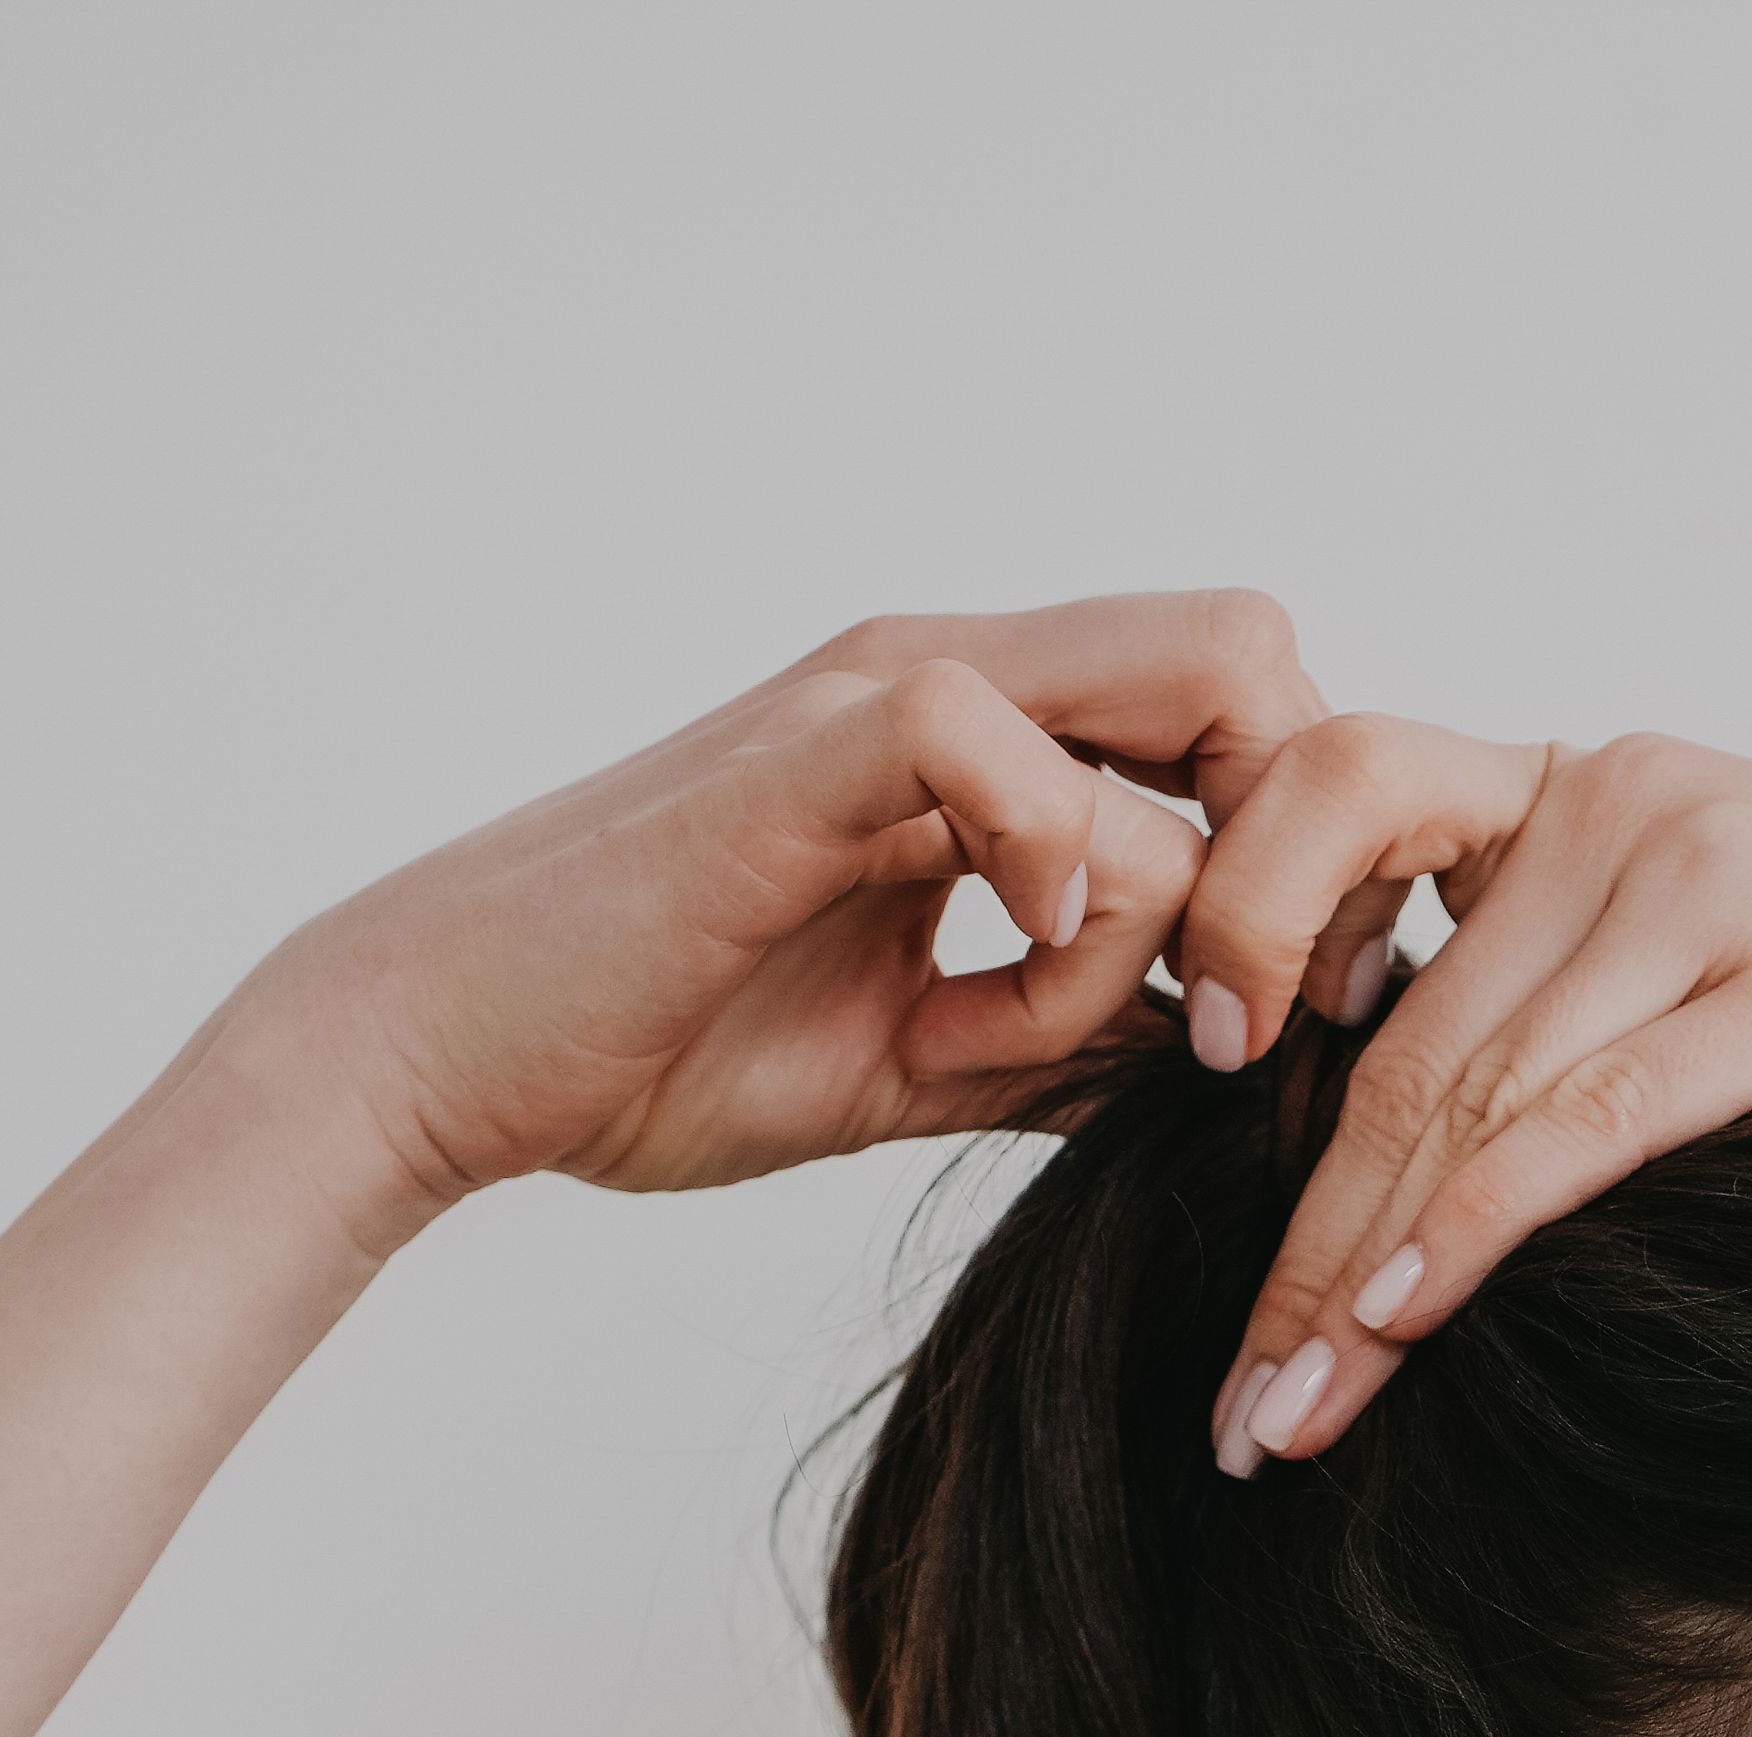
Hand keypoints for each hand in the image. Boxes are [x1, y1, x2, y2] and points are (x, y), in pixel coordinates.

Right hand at [237, 590, 1335, 1248]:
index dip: (1301, 858)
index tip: (1276, 1018)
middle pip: (1247, 649)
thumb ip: (1071, 1047)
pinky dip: (1050, 859)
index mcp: (984, 749)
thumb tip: (1220, 1072)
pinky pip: (997, 733)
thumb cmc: (655, 1053)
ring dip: (1173, 896)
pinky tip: (1005, 962)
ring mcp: (876, 706)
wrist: (449, 1065)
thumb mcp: (925, 1065)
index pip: (1236, 709)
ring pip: (1176, 686)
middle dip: (1290, 843)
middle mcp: (950, 685)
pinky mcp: (803, 754)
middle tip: (1239, 1016)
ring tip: (1060, 1022)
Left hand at [1164, 729, 1751, 1464]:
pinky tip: (1403, 1319)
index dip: (1240, 933)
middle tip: (1234, 1395)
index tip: (1189, 1091)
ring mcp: (1706, 889)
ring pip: (1466, 1094)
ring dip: (1356, 1279)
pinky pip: (1585, 1125)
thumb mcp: (1724, 917)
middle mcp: (1622, 806)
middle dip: (1291, 1236)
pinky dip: (1476, 1231)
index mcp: (1582, 782)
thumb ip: (1576, 972)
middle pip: (1395, 1035)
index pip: (1340, 804)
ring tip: (1290, 1415)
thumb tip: (1422, 1138)